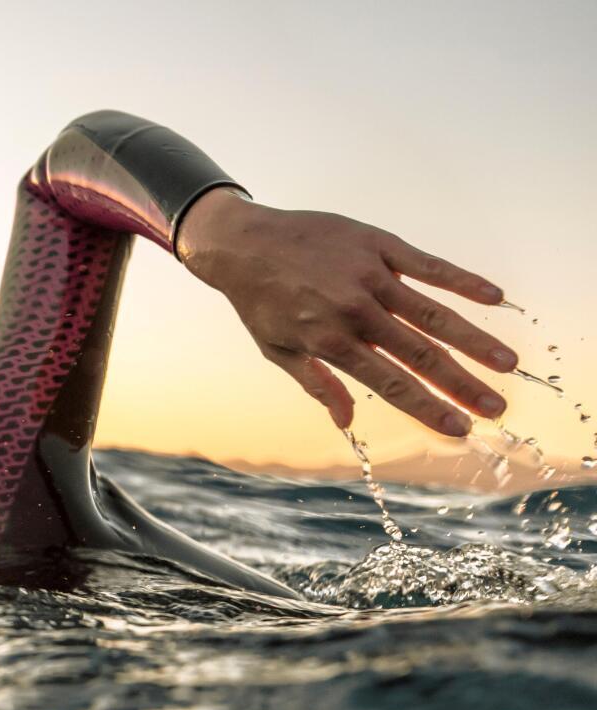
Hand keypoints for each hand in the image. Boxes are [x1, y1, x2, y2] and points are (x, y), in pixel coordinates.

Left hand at [177, 188, 516, 436]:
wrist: (241, 243)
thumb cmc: (259, 302)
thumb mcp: (277, 349)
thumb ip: (317, 383)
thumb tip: (346, 421)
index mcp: (331, 342)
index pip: (390, 383)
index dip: (427, 408)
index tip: (459, 428)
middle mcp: (354, 311)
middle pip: (420, 354)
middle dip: (462, 385)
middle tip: (497, 407)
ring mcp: (369, 276)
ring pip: (432, 313)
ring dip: (474, 340)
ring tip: (506, 363)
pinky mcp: (376, 245)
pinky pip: (427, 265)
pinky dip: (461, 281)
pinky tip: (494, 296)